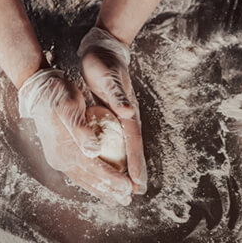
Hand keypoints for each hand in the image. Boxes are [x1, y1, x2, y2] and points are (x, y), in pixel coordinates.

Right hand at [19, 69, 132, 204]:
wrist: (38, 90)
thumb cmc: (57, 95)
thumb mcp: (70, 107)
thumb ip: (81, 131)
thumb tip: (93, 151)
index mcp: (66, 148)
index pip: (94, 169)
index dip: (112, 179)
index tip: (128, 188)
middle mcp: (61, 158)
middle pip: (89, 179)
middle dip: (109, 191)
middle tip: (127, 201)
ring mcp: (58, 159)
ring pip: (83, 179)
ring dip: (100, 190)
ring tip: (115, 199)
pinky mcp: (58, 156)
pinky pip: (77, 174)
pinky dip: (90, 181)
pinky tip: (98, 185)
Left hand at [78, 27, 147, 193]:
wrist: (104, 48)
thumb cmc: (104, 64)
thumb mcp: (109, 78)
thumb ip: (118, 96)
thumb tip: (129, 113)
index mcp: (127, 113)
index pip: (133, 144)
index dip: (135, 164)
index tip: (137, 184)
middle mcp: (127, 118)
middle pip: (133, 150)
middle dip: (135, 172)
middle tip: (137, 193)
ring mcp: (121, 118)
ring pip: (125, 147)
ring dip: (127, 166)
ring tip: (128, 185)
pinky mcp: (113, 116)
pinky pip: (116, 141)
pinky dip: (116, 154)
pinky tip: (112, 163)